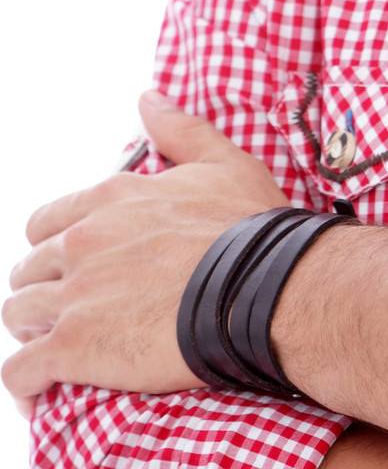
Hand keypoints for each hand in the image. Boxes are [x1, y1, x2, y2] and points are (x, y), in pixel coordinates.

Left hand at [2, 90, 290, 416]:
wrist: (262, 289)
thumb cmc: (249, 229)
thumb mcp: (221, 162)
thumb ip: (179, 128)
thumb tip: (149, 97)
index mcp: (110, 200)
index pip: (47, 223)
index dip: (56, 246)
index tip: (76, 264)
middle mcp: (82, 242)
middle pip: (28, 268)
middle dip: (43, 288)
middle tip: (73, 309)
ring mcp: (74, 295)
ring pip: (16, 314)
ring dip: (32, 331)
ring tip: (56, 348)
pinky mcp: (74, 347)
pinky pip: (21, 370)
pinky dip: (26, 383)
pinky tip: (41, 391)